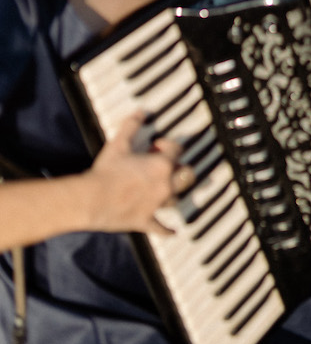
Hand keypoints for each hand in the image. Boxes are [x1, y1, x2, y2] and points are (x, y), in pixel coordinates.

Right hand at [85, 112, 193, 236]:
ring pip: (176, 199)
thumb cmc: (106, 171)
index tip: (156, 145)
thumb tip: (140, 111)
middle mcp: (164, 185)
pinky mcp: (146, 221)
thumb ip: (132, 125)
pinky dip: (167, 230)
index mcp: (161, 165)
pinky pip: (162, 228)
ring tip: (166, 189)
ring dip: (173, 193)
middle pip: (187, 175)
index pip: (177, 150)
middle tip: (166, 166)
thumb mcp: (119, 143)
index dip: (168, 145)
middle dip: (180, 169)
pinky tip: (173, 232)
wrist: (91, 199)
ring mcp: (156, 204)